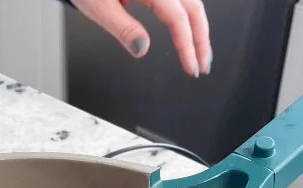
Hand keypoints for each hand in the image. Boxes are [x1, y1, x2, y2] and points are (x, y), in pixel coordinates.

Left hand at [70, 0, 210, 76]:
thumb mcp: (99, 6)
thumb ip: (122, 27)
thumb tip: (142, 49)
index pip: (177, 18)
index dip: (187, 46)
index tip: (191, 67)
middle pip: (192, 8)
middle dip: (201, 39)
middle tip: (203, 65)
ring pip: (190, 3)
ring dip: (198, 27)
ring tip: (199, 52)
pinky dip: (187, 16)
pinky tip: (187, 30)